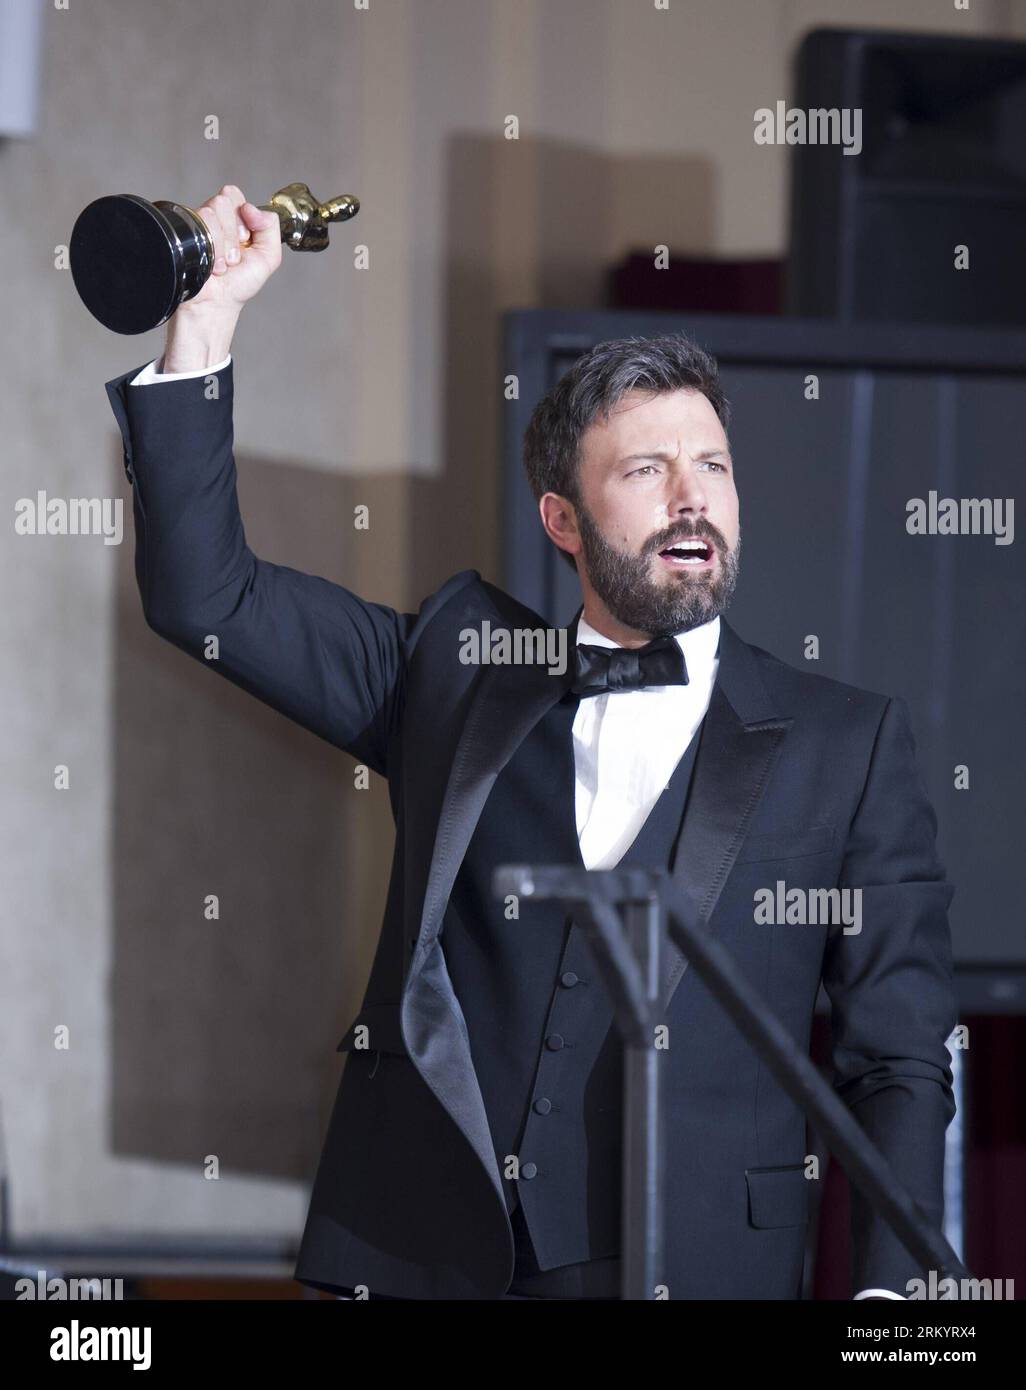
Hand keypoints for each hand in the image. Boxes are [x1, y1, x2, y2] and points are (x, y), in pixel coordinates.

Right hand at [182, 184, 282, 315]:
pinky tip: (214, 265)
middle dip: (234, 233)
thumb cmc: (239, 284)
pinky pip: (201, 222)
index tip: (245, 240)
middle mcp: (214, 219)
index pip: (234, 195)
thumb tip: (251, 207)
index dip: (243, 217)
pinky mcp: (184, 233)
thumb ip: (271, 227)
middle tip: (234, 256)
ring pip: (213, 211)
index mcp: (233, 219)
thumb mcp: (269, 256)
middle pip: (224, 200)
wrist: (217, 303)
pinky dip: (213, 249)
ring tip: (223, 264)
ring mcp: (198, 226)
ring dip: (224, 244)